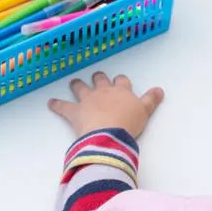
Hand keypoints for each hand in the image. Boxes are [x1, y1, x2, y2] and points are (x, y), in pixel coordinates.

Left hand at [48, 71, 163, 138]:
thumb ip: (151, 100)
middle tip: (96, 77)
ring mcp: (88, 100)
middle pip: (100, 80)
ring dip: (77, 85)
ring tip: (74, 82)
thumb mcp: (145, 112)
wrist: (110, 133)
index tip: (120, 81)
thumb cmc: (128, 123)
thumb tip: (160, 89)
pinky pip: (63, 106)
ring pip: (81, 88)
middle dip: (98, 78)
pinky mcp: (75, 112)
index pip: (121, 81)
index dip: (120, 81)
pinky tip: (50, 103)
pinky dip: (56, 104)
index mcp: (121, 91)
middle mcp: (104, 92)